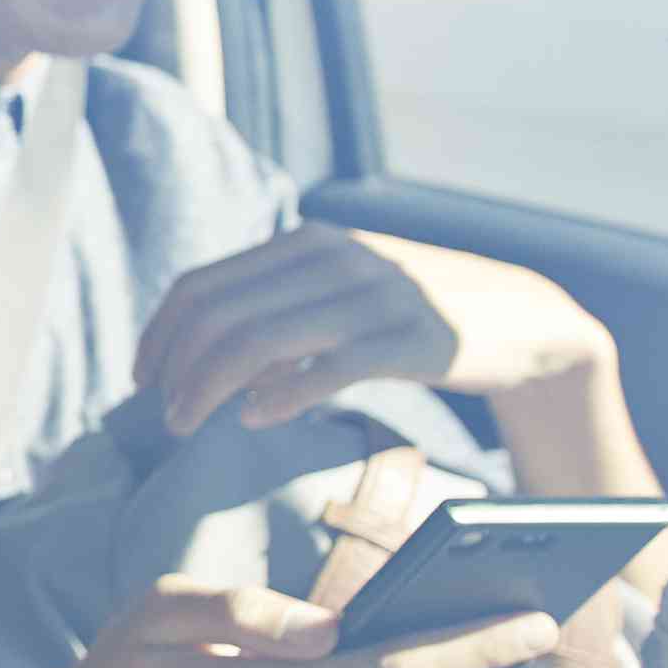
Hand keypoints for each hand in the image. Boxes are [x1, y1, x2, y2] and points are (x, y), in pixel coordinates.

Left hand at [136, 223, 618, 434]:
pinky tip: (256, 418)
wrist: (524, 318)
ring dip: (211, 388)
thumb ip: (279, 303)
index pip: (202, 286)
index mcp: (307, 241)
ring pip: (261, 341)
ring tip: (192, 425)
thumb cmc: (413, 313)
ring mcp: (376, 296)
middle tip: (167, 417)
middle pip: (219, 316)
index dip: (159, 336)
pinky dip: (282, 394)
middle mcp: (335, 258)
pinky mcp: (414, 339)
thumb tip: (202, 354)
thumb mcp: (342, 289)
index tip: (142, 381)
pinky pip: (330, 367)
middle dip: (177, 370)